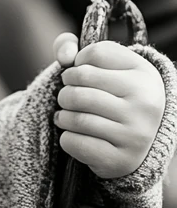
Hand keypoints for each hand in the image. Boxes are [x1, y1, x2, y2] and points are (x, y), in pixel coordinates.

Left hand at [53, 33, 164, 179]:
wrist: (141, 145)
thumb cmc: (114, 97)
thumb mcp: (103, 68)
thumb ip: (72, 47)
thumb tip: (65, 54)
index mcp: (145, 75)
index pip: (94, 54)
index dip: (78, 63)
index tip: (81, 75)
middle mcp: (146, 104)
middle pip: (80, 82)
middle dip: (65, 90)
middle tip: (68, 98)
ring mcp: (136, 134)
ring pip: (75, 115)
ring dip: (62, 115)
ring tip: (66, 116)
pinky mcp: (121, 160)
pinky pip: (74, 142)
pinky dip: (66, 137)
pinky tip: (74, 135)